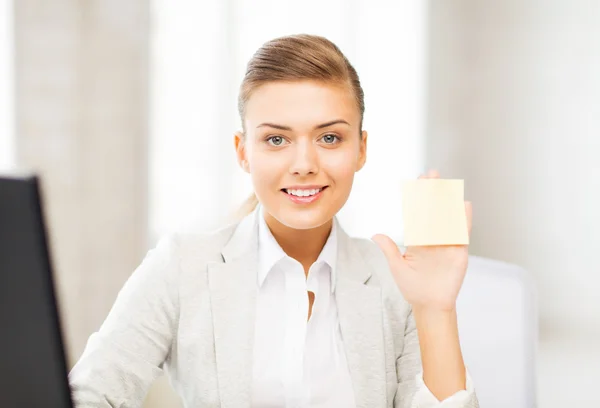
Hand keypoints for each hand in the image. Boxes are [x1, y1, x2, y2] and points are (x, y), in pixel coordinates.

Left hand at [372, 170, 472, 311]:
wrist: (430, 305)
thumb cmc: (413, 288)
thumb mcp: (398, 267)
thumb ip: (389, 250)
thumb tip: (375, 234)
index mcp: (417, 239)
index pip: (417, 214)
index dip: (417, 198)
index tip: (416, 182)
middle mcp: (432, 238)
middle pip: (433, 210)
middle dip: (432, 192)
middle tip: (432, 174)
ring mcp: (446, 243)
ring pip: (448, 217)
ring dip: (447, 200)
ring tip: (448, 183)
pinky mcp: (459, 251)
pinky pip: (462, 232)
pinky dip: (464, 219)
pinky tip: (464, 204)